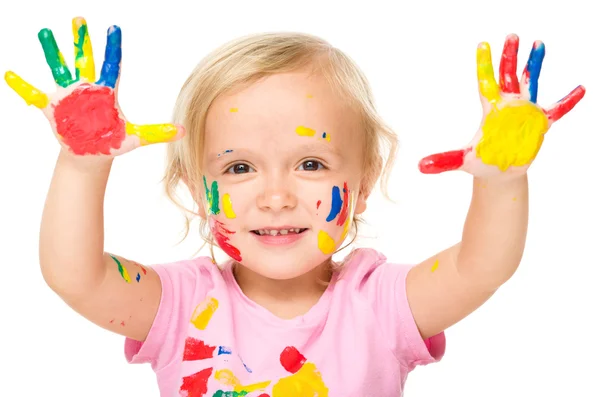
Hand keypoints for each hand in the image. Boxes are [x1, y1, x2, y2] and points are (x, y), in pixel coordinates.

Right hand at [4, 17, 184, 155]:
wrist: (92, 156)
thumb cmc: (112, 143)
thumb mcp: (136, 138)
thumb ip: (157, 132)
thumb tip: (183, 131)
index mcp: (107, 92)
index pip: (112, 65)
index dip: (112, 48)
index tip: (114, 28)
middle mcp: (87, 88)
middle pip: (84, 59)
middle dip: (82, 40)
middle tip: (79, 19)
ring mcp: (69, 96)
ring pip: (60, 67)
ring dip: (52, 51)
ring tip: (45, 31)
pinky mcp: (52, 108)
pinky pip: (33, 94)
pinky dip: (22, 85)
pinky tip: (10, 74)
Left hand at [418, 34, 584, 176]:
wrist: (499, 173)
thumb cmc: (481, 163)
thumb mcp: (462, 161)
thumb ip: (444, 161)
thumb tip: (420, 166)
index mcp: (490, 110)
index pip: (486, 82)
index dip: (485, 64)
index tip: (482, 44)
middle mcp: (508, 105)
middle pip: (508, 75)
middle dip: (510, 56)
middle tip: (511, 35)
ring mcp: (525, 112)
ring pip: (529, 82)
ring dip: (534, 65)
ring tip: (538, 44)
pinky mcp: (540, 123)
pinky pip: (557, 110)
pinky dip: (568, 101)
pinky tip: (580, 89)